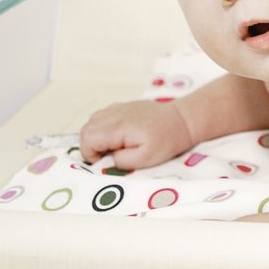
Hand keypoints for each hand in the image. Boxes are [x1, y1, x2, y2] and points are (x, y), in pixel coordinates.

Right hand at [79, 99, 196, 169]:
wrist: (182, 120)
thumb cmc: (166, 140)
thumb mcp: (146, 159)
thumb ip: (122, 161)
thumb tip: (107, 159)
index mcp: (119, 126)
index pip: (87, 137)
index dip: (90, 153)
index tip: (104, 159)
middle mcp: (116, 113)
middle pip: (86, 129)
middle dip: (91, 145)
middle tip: (110, 154)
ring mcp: (119, 107)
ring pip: (92, 121)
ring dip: (97, 135)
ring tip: (114, 145)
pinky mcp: (123, 106)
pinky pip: (103, 116)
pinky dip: (104, 127)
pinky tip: (119, 135)